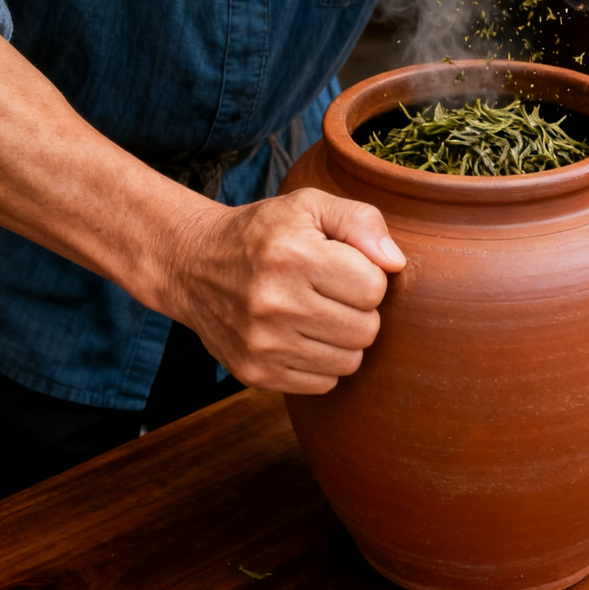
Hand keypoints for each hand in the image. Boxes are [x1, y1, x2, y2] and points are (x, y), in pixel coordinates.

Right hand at [170, 188, 405, 393]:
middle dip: (360, 310)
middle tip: (334, 293)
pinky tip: (302, 336)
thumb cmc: (264, 233)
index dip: (368, 276)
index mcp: (293, 255)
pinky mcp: (255, 373)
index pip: (374, 288)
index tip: (345, 267)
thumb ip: (361, 221)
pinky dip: (322, 363)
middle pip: (366, 330)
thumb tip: (395, 263)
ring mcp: (262, 343)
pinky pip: (323, 383)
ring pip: (349, 361)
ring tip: (319, 314)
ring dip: (343, 339)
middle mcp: (274, 302)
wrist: (193, 265)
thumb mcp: (309, 206)